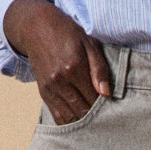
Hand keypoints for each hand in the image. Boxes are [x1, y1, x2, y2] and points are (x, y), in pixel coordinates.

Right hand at [4, 0, 111, 122]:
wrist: (36, 28)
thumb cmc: (67, 33)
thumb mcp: (89, 43)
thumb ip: (99, 68)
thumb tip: (106, 93)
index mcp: (74, 68)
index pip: (94, 99)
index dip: (105, 106)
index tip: (113, 107)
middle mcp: (60, 81)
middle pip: (82, 111)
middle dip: (96, 116)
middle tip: (106, 116)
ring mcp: (49, 88)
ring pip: (70, 117)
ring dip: (83, 121)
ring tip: (94, 119)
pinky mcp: (43, 92)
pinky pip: (56, 115)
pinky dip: (69, 121)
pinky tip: (79, 120)